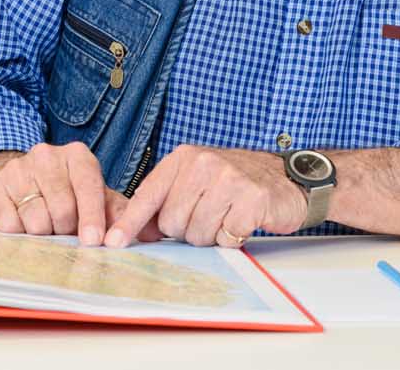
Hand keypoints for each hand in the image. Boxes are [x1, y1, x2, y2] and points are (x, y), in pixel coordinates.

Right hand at [0, 143, 120, 245]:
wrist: (21, 185)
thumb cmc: (66, 196)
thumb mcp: (96, 199)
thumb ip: (120, 214)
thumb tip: (147, 234)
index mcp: (77, 156)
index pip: (87, 186)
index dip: (92, 216)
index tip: (93, 240)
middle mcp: (46, 156)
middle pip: (62, 207)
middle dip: (66, 230)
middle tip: (64, 232)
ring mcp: (17, 169)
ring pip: (35, 219)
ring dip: (43, 235)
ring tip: (44, 229)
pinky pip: (9, 225)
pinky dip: (19, 235)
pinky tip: (23, 228)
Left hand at [104, 145, 306, 247]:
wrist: (287, 178)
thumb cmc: (236, 182)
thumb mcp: (197, 178)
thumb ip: (168, 198)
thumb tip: (136, 229)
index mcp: (183, 158)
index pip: (148, 194)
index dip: (129, 222)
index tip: (112, 242)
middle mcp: (203, 164)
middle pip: (172, 222)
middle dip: (187, 229)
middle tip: (208, 215)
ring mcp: (228, 180)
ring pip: (197, 233)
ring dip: (210, 235)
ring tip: (226, 216)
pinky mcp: (251, 199)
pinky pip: (225, 238)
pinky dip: (232, 237)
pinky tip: (241, 221)